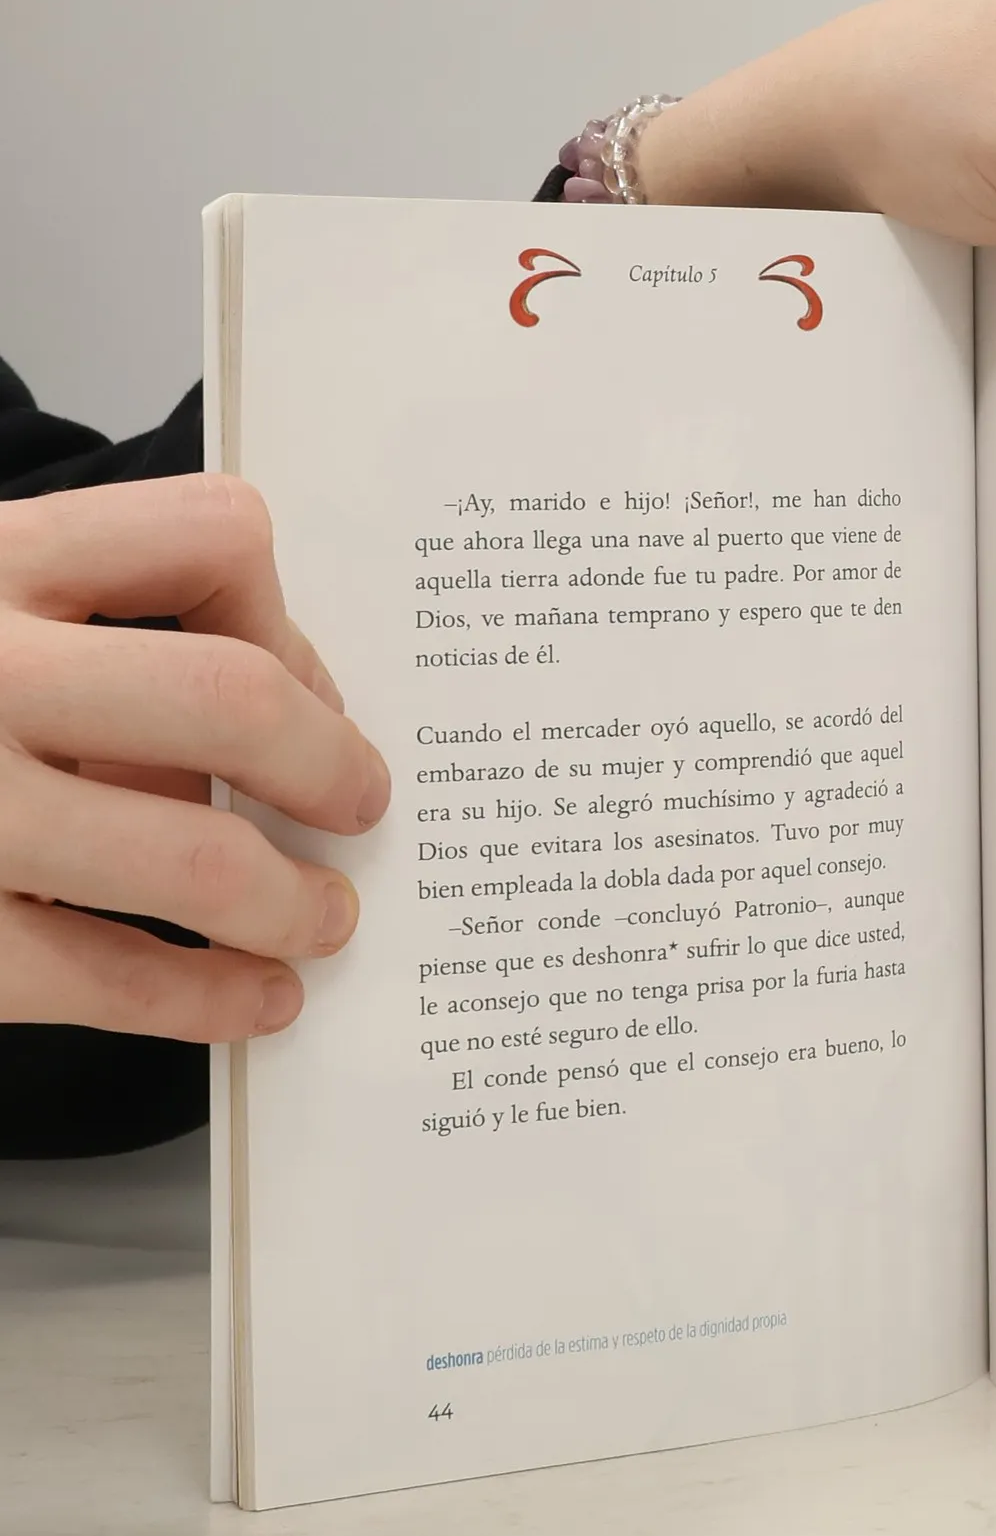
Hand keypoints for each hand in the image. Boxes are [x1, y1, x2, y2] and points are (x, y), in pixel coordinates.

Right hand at [0, 475, 389, 1040]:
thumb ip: (93, 628)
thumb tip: (289, 702)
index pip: (214, 535)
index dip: (290, 614)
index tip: (301, 680)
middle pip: (231, 699)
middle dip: (330, 765)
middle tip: (362, 805)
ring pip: (191, 857)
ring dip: (292, 902)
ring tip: (325, 919)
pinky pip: (105, 977)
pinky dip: (205, 998)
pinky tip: (253, 1000)